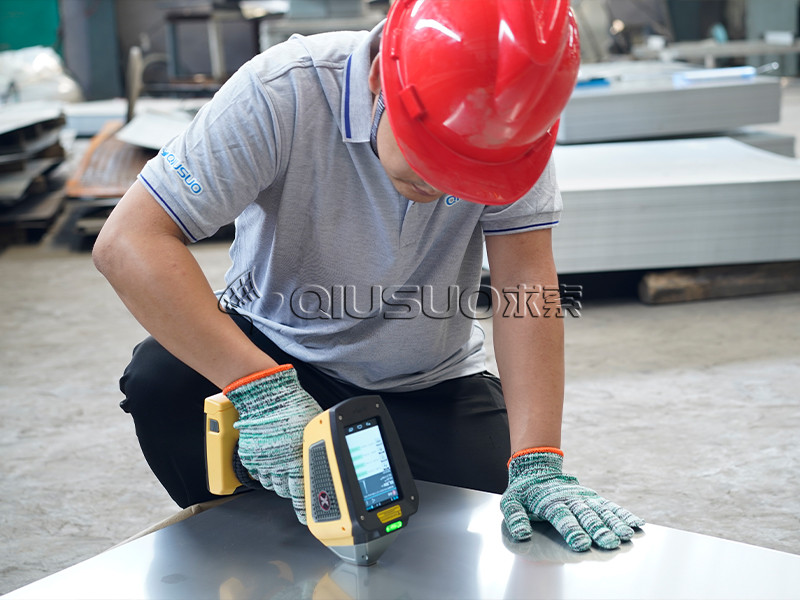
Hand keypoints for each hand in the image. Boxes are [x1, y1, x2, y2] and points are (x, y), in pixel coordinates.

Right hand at [223, 365, 321, 523]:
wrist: (267, 396)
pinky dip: (265, 469)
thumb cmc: (294, 407)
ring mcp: (263, 462)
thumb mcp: (314, 428)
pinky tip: (270, 458)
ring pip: (272, 483)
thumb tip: (323, 454)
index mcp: (299, 460)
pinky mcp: (250, 457)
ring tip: (283, 464)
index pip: (303, 494)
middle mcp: (280, 466)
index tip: (308, 518)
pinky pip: (258, 472)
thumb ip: (316, 447)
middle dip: (293, 487)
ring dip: (278, 478)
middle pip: (287, 490)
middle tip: (296, 478)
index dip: (307, 508)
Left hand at [500, 447, 643, 550]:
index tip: (581, 544)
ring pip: (601, 510)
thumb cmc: (523, 492)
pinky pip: (609, 506)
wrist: (536, 469)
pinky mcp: (592, 498)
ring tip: (627, 535)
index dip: (572, 530)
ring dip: (615, 523)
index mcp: (550, 502)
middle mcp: (570, 499)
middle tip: (611, 543)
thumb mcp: (510, 502)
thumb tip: (521, 533)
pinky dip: (623, 514)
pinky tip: (636, 523)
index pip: (563, 517)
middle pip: (586, 515)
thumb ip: (515, 517)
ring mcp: (583, 498)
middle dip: (599, 530)